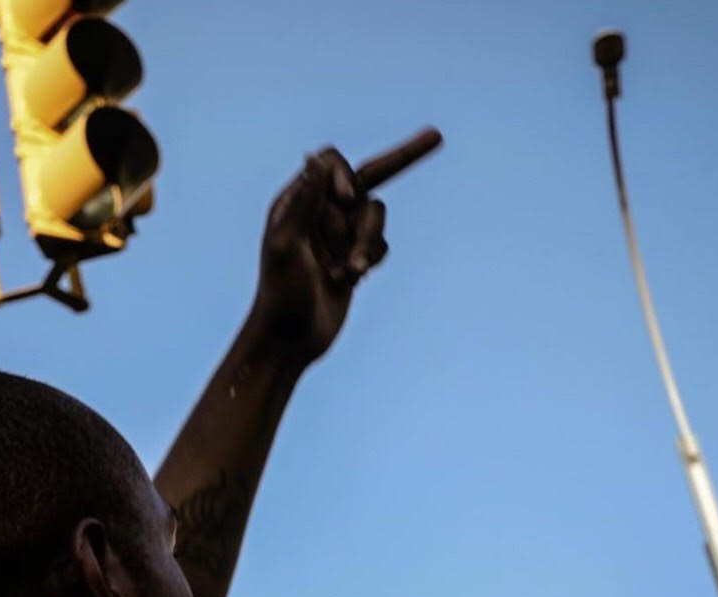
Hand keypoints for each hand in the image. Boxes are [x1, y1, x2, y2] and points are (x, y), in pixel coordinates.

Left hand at [250, 128, 442, 368]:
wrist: (290, 340)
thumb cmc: (281, 295)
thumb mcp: (287, 247)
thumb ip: (303, 203)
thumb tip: (315, 159)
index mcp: (296, 202)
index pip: (331, 164)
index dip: (344, 177)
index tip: (346, 202)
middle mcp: (319, 212)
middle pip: (368, 173)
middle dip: (403, 156)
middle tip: (436, 135)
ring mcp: (340, 235)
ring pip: (376, 216)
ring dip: (366, 243)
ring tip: (349, 273)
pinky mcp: (355, 257)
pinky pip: (381, 244)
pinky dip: (371, 259)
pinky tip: (349, 280)